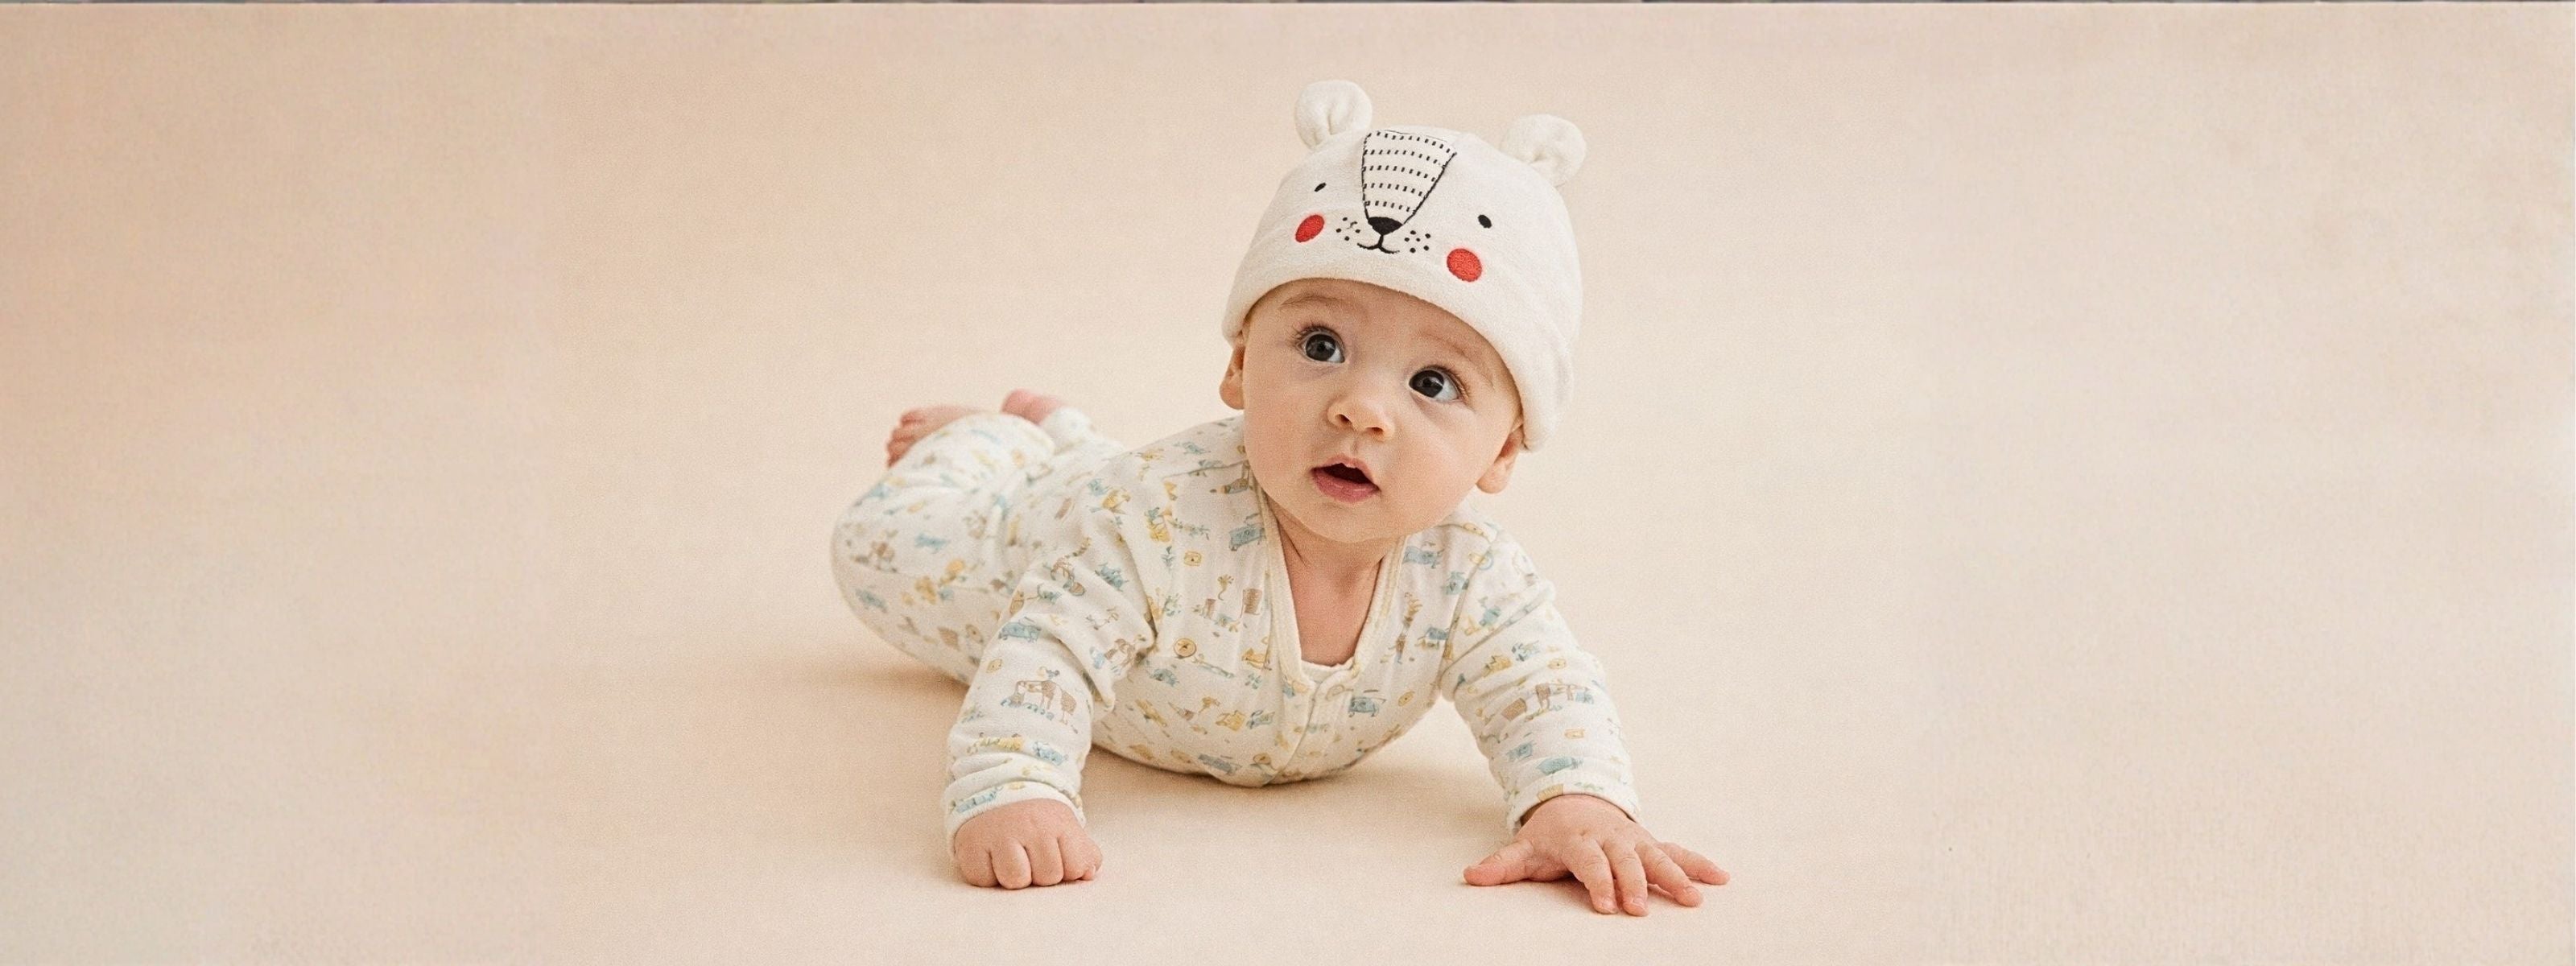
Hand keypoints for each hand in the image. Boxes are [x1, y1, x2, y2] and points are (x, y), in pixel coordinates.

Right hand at [951, 798, 1101, 888]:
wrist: (993, 790)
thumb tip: (1088, 874)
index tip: (1056, 856)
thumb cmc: (1036, 822)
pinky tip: (990, 859)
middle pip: (1047, 877)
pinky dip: (987, 875)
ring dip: (1014, 877)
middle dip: (1040, 874)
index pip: (1075, 868)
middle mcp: (1028, 825)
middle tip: (1030, 856)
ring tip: (1011, 859)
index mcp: (1057, 822)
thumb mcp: (1066, 830)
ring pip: (1016, 881)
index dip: (1067, 870)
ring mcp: (998, 834)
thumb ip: (1084, 853)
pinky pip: (984, 880)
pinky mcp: (970, 844)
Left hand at [1463, 794, 1729, 915]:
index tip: (1605, 905)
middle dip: (1634, 883)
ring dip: (1675, 876)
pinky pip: (1678, 852)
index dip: (1598, 881)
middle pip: (1625, 860)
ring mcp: (1634, 840)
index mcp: (1579, 838)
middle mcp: (1611, 837)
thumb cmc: (1551, 833)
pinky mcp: (1651, 844)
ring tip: (1693, 898)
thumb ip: (1504, 865)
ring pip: (1657, 856)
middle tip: (1640, 909)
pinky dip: (1698, 864)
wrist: (1577, 799)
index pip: (1589, 861)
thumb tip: (1472, 876)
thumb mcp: (1526, 847)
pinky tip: (1720, 878)